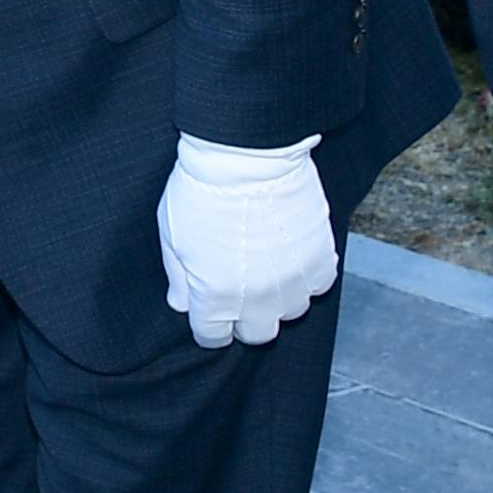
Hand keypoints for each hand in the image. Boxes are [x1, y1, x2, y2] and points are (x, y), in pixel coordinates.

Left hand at [156, 135, 340, 345]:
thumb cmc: (202, 190)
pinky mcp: (319, 257)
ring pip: (292, 312)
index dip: (208, 323)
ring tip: (269, 267)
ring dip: (280, 297)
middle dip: (245, 318)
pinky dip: (308, 276)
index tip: (210, 307)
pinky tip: (294, 255)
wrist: (246, 154)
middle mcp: (256, 299)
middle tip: (240, 289)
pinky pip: (320, 285)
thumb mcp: (172, 235)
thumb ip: (178, 277)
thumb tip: (182, 303)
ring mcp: (292, 281)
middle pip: (257, 334)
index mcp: (215, 297)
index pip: (212, 337)